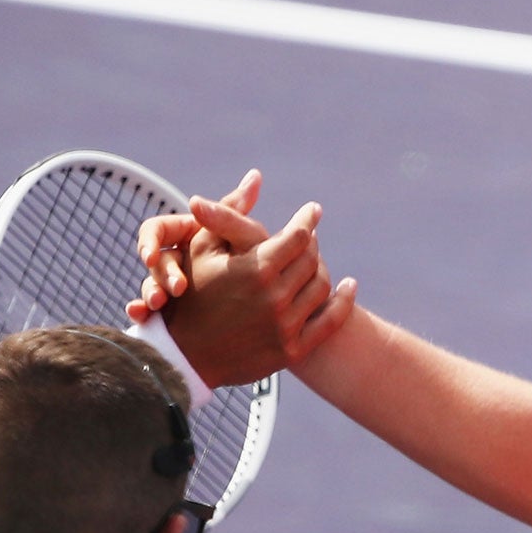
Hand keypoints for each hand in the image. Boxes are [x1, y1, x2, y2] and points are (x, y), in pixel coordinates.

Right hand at [130, 172, 357, 386]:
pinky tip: (348, 287)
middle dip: (311, 244)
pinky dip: (344, 301)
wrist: (184, 356)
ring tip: (315, 262)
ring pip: (322, 287)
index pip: (298, 236)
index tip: (312, 211)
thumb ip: (229, 212)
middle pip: (312, 259)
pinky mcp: (292, 351)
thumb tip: (254, 177)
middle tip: (308, 237)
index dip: (307, 219)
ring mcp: (285, 327)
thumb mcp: (202, 249)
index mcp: (256, 268)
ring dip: (322, 269)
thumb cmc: (190, 295)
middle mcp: (274, 298)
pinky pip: (331, 321)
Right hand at [133, 169, 262, 313]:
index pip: (155, 230)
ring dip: (150, 294)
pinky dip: (144, 312)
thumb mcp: (244, 236)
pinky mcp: (172, 311)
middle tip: (177, 287)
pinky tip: (142, 317)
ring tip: (158, 305)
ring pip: (150, 286)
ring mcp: (171, 285)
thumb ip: (241, 211)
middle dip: (160, 273)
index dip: (149, 242)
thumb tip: (255, 175)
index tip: (150, 256)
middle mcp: (176, 257)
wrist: (262, 305)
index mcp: (186, 234)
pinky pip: (151, 311)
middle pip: (153, 261)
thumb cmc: (255, 262)